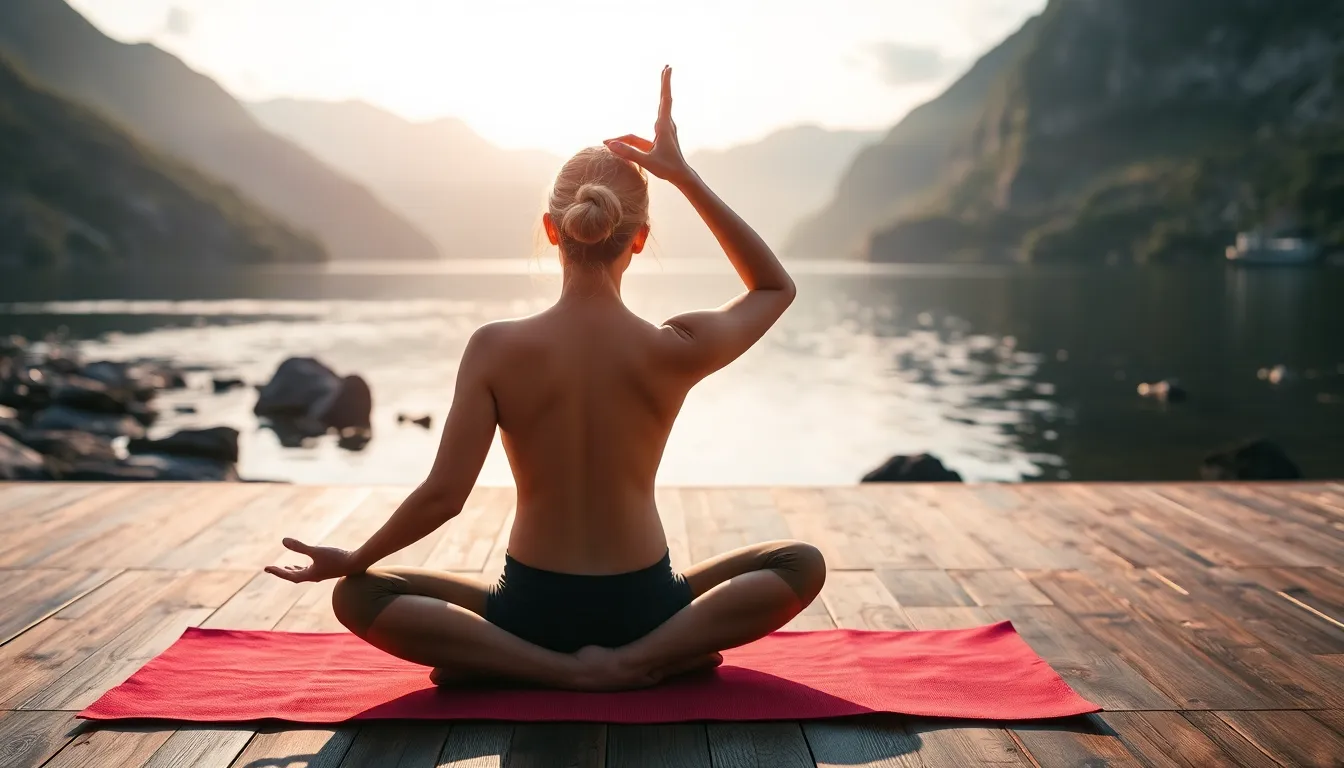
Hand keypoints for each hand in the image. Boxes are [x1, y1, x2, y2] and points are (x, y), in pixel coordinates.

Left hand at [264, 537, 357, 582]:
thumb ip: (300, 546)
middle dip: (282, 572)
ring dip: (294, 570)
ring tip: (287, 566)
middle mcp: (313, 576)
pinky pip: (311, 569)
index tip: (266, 568)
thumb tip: (283, 541)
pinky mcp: (327, 569)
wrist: (356, 563)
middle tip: (270, 569)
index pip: (289, 575)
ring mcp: (320, 573)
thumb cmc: (336, 557)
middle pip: (294, 576)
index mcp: (309, 575)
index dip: (277, 571)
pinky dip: (304, 566)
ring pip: (303, 573)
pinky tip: (306, 562)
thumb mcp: (316, 551)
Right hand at [604, 66, 692, 184]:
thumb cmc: (667, 169)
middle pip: (665, 99)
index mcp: (664, 127)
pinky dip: (656, 108)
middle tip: (667, 66)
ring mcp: (665, 129)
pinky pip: (656, 119)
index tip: (668, 68)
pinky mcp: (662, 135)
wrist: (681, 176)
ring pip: (661, 108)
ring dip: (663, 92)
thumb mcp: (646, 162)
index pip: (665, 100)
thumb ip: (628, 152)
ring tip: (664, 76)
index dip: (665, 84)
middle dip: (665, 83)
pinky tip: (659, 105)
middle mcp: (666, 125)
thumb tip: (609, 144)